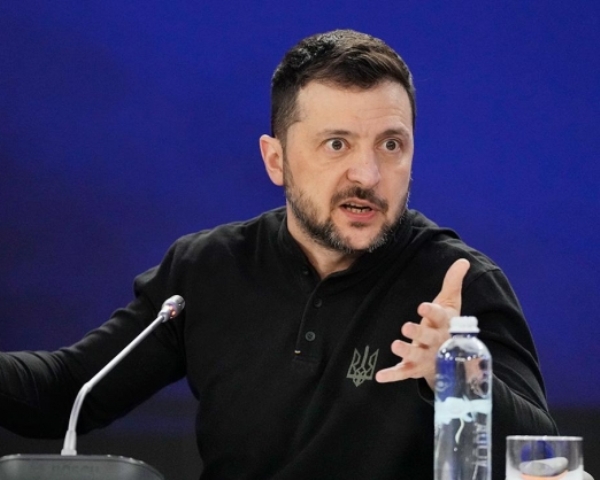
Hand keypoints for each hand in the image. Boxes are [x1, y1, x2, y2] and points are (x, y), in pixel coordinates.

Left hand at [375, 258, 469, 388]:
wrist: (453, 361)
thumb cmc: (446, 326)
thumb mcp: (451, 305)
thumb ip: (453, 283)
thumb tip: (463, 260)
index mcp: (445, 324)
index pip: (440, 317)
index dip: (432, 312)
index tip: (422, 306)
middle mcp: (437, 343)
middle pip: (428, 338)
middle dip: (418, 333)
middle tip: (406, 327)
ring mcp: (426, 357)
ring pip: (416, 356)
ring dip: (406, 351)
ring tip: (395, 345)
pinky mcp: (415, 370)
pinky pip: (403, 373)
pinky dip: (392, 375)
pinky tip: (379, 376)